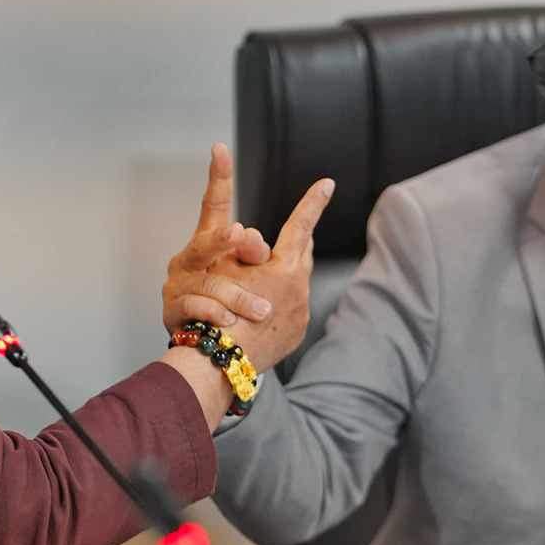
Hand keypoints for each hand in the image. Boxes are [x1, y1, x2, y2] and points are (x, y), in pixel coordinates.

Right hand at [162, 144, 274, 330]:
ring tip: (262, 310)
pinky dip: (216, 314)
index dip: (218, 177)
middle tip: (239, 235)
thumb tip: (252, 238)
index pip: (215, 204)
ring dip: (239, 296)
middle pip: (209, 241)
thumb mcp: (245, 274)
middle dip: (226, 240)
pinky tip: (229, 322)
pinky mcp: (174, 310)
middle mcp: (192, 259)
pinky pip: (198, 308)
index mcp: (210, 243)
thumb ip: (254, 252)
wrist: (210, 349)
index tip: (220, 148)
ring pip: (212, 282)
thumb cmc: (234, 306)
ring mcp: (180, 284)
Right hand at [211, 173, 333, 368]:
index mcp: (284, 268)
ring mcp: (300, 313)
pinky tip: (268, 304)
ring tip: (278, 265)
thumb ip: (243, 248)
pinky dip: (281, 301)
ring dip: (288, 273)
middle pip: (302, 254)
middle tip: (302, 227)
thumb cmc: (218, 311)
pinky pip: (291, 308)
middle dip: (301, 238)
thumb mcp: (223, 269)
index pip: (300, 226)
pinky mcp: (295, 333)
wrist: (222, 361)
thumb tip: (252, 235)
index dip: (312, 203)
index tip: (327, 184)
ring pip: (298, 282)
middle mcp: (299, 289)